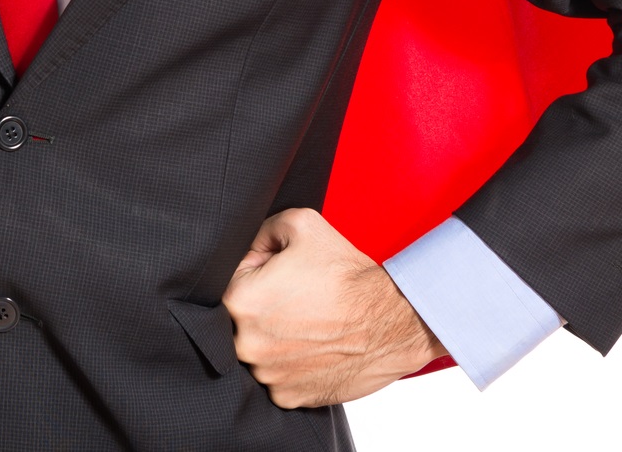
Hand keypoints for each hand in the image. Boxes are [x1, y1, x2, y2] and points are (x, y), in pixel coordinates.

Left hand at [221, 208, 445, 407]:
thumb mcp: (300, 223)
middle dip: (262, 307)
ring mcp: (268, 375)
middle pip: (239, 320)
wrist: (391, 320)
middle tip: (296, 300)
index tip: (281, 275)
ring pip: (257, 351)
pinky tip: (312, 347)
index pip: (230, 281)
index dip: (256, 272)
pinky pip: (277, 377)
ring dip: (275, 338)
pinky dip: (291, 364)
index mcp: (240, 300)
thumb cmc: (346, 274)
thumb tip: (246, 244)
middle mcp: (247, 344)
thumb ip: (261, 229)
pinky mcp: (289, 398)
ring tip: (307, 324)